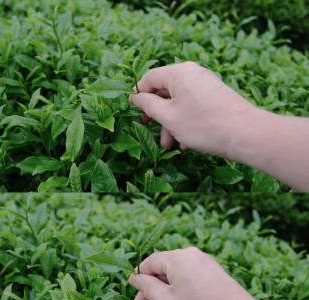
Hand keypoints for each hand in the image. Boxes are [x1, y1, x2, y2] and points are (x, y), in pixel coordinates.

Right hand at [128, 247, 256, 299]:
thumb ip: (147, 287)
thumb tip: (134, 277)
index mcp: (178, 258)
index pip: (150, 263)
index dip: (139, 281)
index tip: (135, 299)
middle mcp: (193, 257)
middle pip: (164, 275)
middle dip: (153, 298)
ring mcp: (207, 268)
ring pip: (178, 285)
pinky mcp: (217, 280)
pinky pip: (192, 288)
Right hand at [129, 62, 257, 156]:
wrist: (245, 134)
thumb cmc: (203, 124)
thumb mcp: (168, 116)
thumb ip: (148, 105)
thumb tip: (135, 97)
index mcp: (178, 73)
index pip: (149, 78)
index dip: (139, 96)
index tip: (135, 114)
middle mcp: (192, 73)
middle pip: (164, 91)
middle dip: (157, 115)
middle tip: (151, 131)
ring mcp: (205, 84)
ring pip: (178, 102)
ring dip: (170, 123)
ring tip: (171, 144)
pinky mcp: (215, 95)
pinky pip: (192, 105)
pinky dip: (185, 121)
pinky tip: (187, 142)